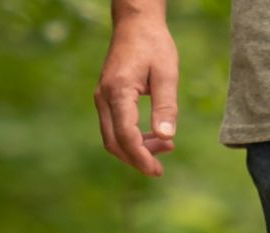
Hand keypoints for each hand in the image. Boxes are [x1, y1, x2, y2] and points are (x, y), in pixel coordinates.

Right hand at [95, 15, 178, 176]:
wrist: (136, 24)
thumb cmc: (153, 45)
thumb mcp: (166, 75)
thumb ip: (166, 106)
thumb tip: (166, 137)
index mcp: (118, 91)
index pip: (125, 135)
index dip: (141, 157)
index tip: (157, 171)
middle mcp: (104, 97)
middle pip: (114, 142)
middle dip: (137, 159)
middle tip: (160, 168)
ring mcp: (102, 98)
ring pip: (113, 137)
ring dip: (136, 149)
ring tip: (166, 148)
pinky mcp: (107, 98)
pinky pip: (115, 127)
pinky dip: (132, 138)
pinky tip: (155, 137)